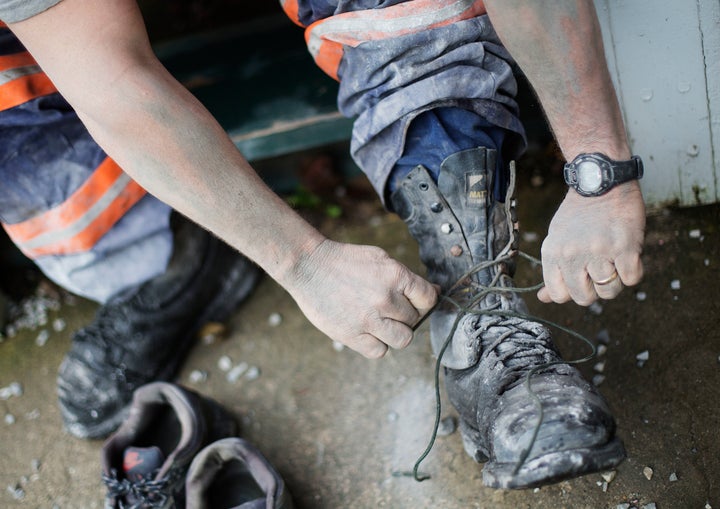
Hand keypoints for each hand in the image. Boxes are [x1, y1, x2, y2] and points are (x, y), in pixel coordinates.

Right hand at [283, 239, 437, 357]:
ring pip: (403, 339)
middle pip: (414, 319)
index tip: (414, 301)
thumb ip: (406, 277)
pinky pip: (380, 352)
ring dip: (396, 332)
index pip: (428, 298)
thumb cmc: (345, 261)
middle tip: (388, 308)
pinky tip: (369, 332)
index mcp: (395, 275)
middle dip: (404, 315)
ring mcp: (368, 319)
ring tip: (381, 322)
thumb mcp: (380, 258)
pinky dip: (378, 344)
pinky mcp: (351, 335)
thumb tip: (434, 291)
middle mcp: (385, 298)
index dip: (424, 301)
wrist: (308, 266)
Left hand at [538, 181, 644, 304]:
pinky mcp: (625, 247)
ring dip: (615, 281)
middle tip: (599, 270)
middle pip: (584, 298)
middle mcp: (572, 254)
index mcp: (552, 253)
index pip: (559, 295)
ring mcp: (599, 252)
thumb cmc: (579, 214)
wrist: (601, 181)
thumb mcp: (557, 239)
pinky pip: (632, 279)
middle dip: (594, 290)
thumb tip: (544, 298)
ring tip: (613, 261)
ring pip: (609, 292)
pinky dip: (633, 272)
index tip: (581, 279)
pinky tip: (627, 256)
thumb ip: (553, 270)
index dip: (572, 291)